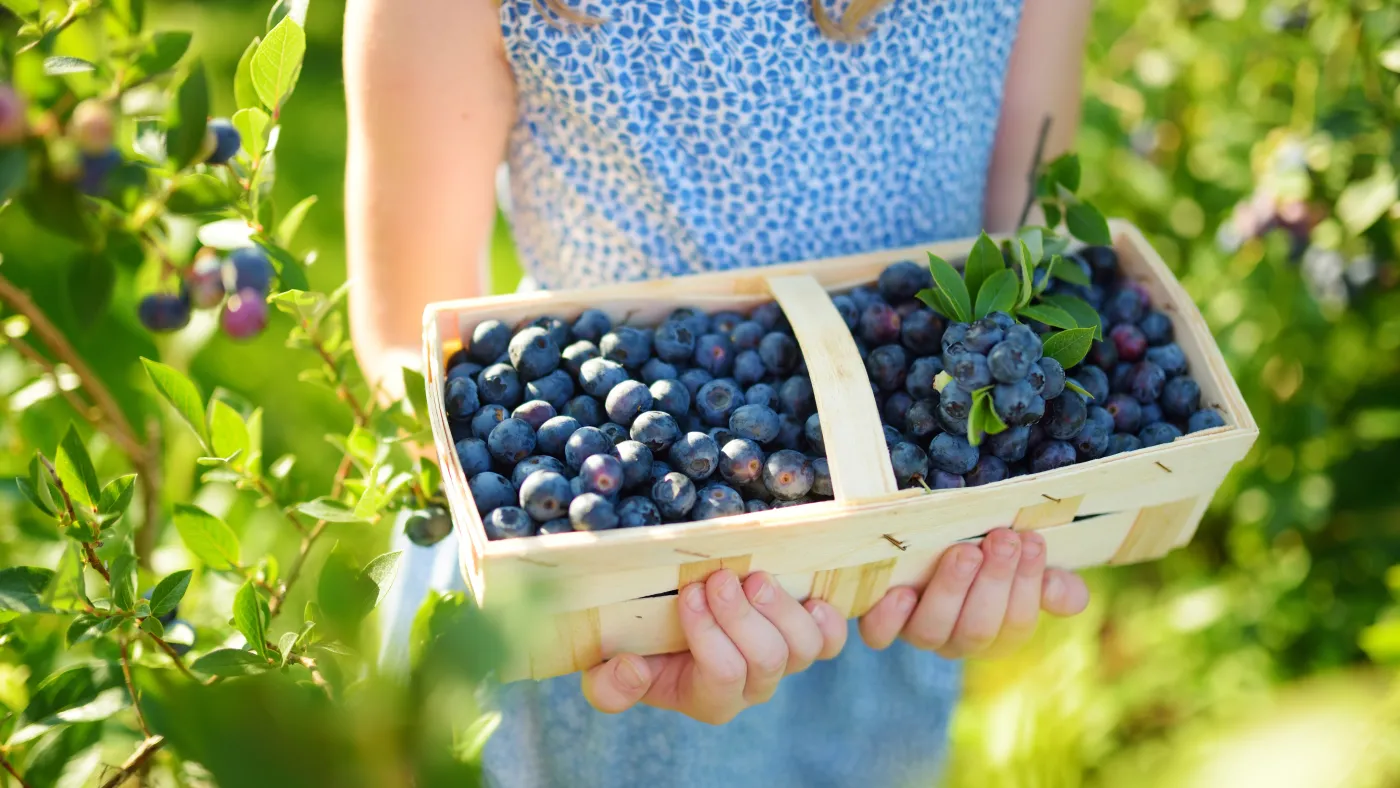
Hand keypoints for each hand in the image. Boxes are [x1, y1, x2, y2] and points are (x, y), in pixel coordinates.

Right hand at [581, 569, 846, 723]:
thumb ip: (610, 686)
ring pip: (805, 647)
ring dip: (780, 608)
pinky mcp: (803, 634)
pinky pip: (830, 637)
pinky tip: (804, 595)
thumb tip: (632, 669)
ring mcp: (782, 659)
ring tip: (753, 577)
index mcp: (707, 698)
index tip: (689, 593)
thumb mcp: (603, 668)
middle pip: (768, 660)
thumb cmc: (632, 642)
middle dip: (744, 616)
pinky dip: (824, 616)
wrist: (659, 619)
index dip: (710, 636)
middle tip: (721, 578)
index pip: (722, 676)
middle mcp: (751, 685)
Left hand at [858, 528, 1088, 658]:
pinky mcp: (881, 621)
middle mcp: (955, 640)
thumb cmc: (984, 556)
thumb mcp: (1022, 566)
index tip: (1031, 539)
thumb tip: (1067, 594)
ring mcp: (917, 631)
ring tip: (965, 552)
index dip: (1027, 584)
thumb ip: (1049, 583)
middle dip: (995, 582)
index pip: (1017, 622)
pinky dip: (889, 618)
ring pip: (932, 630)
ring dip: (951, 590)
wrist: (923, 545)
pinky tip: (900, 593)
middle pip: (978, 628)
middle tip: (1003, 539)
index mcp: (996, 632)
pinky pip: (879, 634)